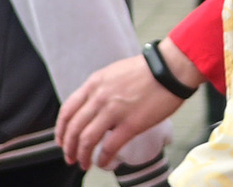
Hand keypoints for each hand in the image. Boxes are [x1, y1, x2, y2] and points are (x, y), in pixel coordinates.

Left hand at [56, 49, 186, 171]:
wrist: (171, 68)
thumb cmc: (148, 70)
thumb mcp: (115, 73)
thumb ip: (101, 89)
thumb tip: (93, 108)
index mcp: (95, 83)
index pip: (67, 110)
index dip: (61, 130)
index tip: (62, 141)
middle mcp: (100, 97)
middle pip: (74, 128)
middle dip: (69, 147)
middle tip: (70, 157)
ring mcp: (114, 110)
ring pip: (87, 140)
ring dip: (82, 156)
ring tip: (84, 164)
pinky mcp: (131, 124)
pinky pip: (109, 147)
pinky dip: (102, 158)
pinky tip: (103, 163)